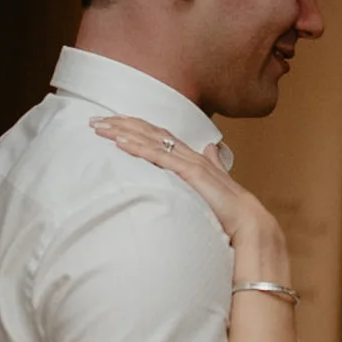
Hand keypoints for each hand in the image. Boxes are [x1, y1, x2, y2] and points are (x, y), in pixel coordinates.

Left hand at [91, 116, 280, 256]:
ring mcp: (188, 162)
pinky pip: (158, 157)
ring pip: (150, 140)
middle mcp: (187, 154)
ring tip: (100, 127)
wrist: (248, 221)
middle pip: (148, 132)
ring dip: (123, 132)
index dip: (134, 127)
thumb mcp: (214, 182)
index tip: (111, 123)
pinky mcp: (189, 174)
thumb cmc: (230, 208)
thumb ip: (210, 163)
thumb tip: (209, 148)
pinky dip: (138, 147)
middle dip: (120, 124)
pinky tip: (120, 143)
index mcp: (190, 157)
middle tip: (93, 120)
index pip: (156, 135)